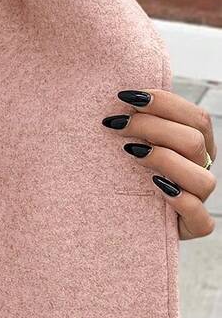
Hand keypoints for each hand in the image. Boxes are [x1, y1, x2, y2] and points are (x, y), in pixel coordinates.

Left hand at [103, 88, 216, 239]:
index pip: (195, 117)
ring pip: (203, 178)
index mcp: (195, 143)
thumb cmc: (119, 166)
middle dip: (152, 127)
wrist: (113, 211)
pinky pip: (200, 219)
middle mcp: (200, 168)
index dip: (164, 103)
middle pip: (194, 141)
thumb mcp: (130, 137)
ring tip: (131, 154)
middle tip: (116, 125)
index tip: (125, 97)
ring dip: (165, 161)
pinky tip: (157, 187)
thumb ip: (136, 116)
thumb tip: (119, 91)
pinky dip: (182, 202)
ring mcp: (198, 198)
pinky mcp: (191, 226)